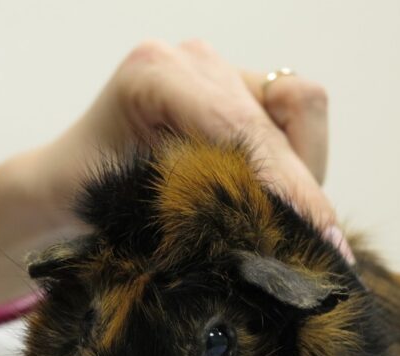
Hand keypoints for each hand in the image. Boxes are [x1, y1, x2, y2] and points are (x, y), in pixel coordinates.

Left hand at [39, 39, 335, 227]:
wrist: (70, 183)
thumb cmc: (86, 197)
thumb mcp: (131, 205)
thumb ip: (200, 204)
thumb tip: (270, 231)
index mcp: (152, 74)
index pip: (238, 127)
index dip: (282, 182)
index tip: (310, 229)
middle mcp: (191, 60)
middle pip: (275, 123)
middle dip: (303, 191)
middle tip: (329, 251)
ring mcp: (220, 69)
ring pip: (301, 110)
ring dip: (302, 172)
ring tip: (287, 225)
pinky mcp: (243, 87)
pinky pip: (298, 115)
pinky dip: (299, 163)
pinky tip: (279, 202)